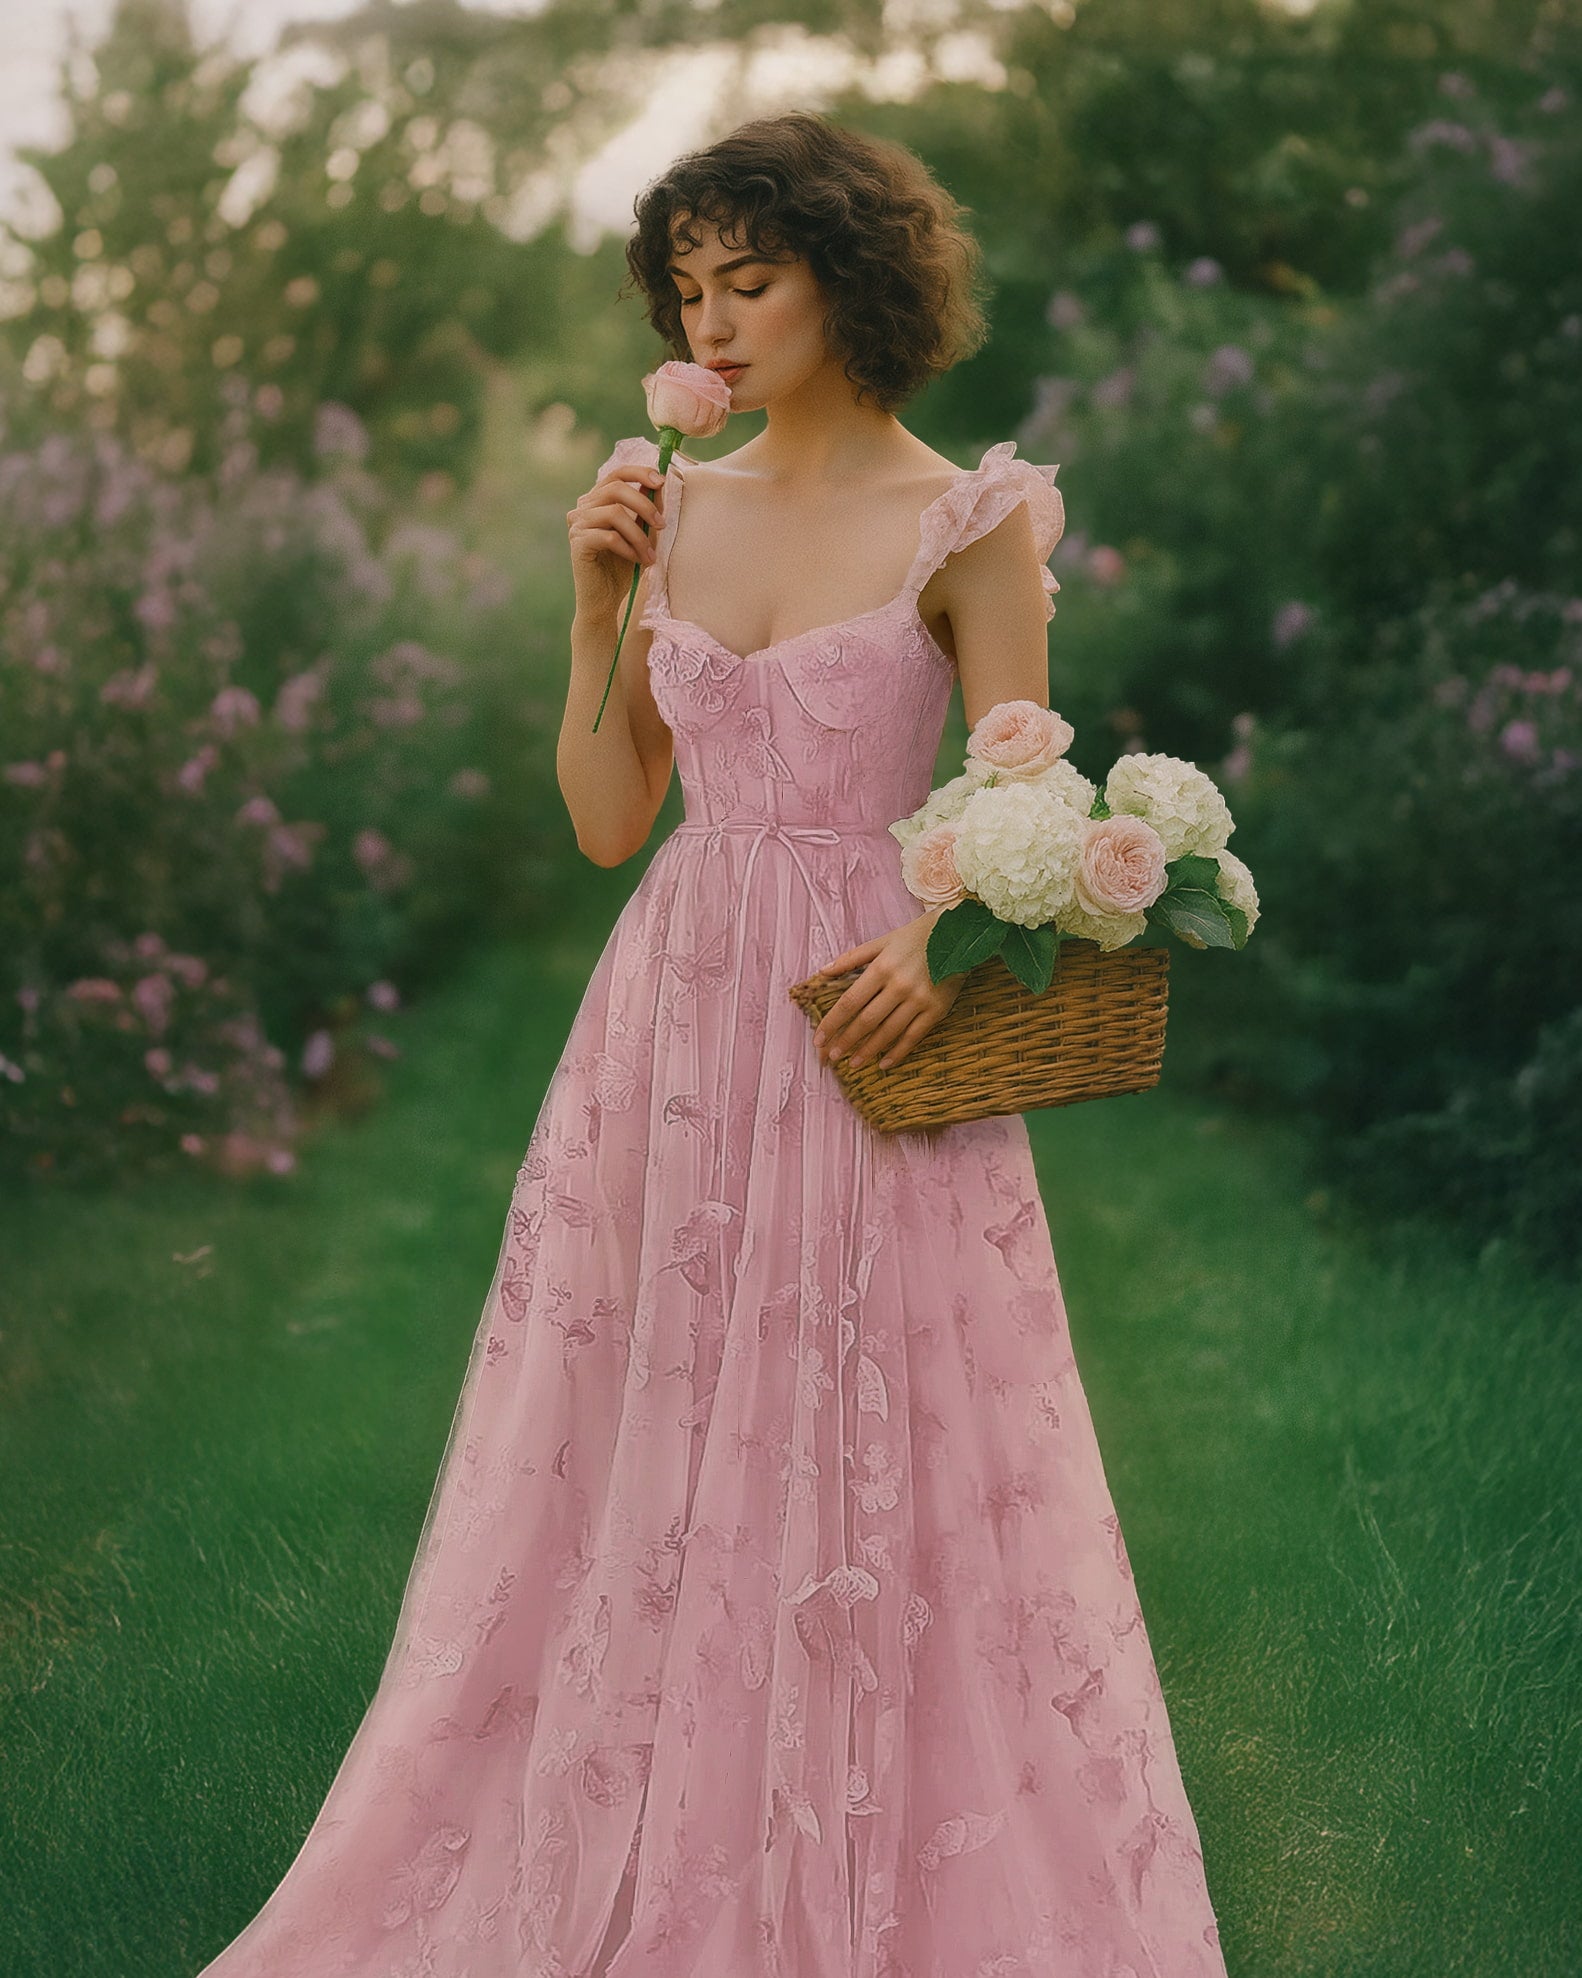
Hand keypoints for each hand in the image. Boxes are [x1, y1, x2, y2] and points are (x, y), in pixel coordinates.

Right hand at [566, 461, 665, 623]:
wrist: (604, 601)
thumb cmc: (622, 568)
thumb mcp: (639, 534)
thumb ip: (645, 510)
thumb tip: (659, 484)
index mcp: (596, 501)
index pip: (616, 474)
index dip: (639, 473)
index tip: (661, 482)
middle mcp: (582, 508)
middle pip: (616, 488)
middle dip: (645, 505)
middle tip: (662, 526)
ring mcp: (577, 524)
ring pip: (614, 513)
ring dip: (639, 534)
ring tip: (650, 555)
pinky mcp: (577, 543)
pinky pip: (609, 537)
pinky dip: (628, 548)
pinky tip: (637, 561)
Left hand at [802, 906, 965, 1072]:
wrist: (958, 935)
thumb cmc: (915, 937)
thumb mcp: (881, 941)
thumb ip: (851, 958)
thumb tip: (823, 972)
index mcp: (881, 968)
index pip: (849, 1001)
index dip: (832, 1023)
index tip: (819, 1038)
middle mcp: (899, 986)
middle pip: (866, 1020)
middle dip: (847, 1041)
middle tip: (832, 1056)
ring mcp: (919, 1000)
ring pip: (888, 1032)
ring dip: (869, 1051)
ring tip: (854, 1063)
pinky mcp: (937, 1010)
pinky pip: (914, 1036)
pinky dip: (899, 1052)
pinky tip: (885, 1064)